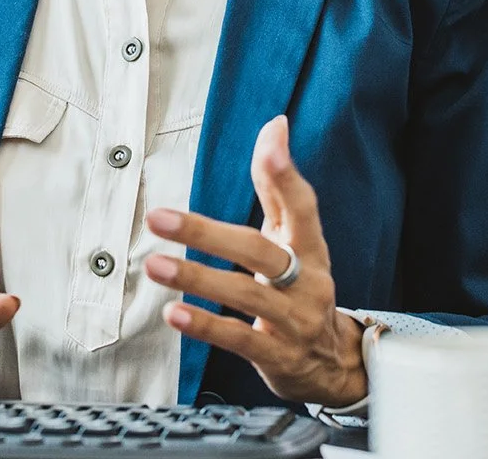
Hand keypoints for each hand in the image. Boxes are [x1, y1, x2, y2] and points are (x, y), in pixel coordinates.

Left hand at [142, 115, 366, 407]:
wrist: (331, 361)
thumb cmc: (301, 285)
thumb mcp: (296, 238)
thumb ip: (279, 186)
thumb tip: (275, 126)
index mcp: (311, 247)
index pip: (302, 205)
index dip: (287, 175)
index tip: (272, 142)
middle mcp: (306, 281)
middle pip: (258, 251)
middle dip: (206, 233)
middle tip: (158, 217)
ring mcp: (293, 320)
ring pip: (246, 294)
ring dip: (197, 278)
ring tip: (155, 265)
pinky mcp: (277, 355)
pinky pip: (239, 340)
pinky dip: (205, 326)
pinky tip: (174, 312)